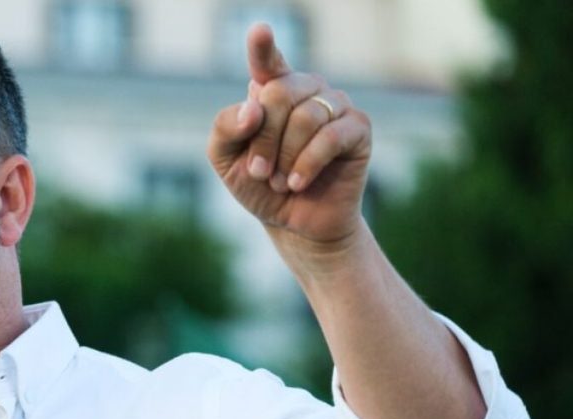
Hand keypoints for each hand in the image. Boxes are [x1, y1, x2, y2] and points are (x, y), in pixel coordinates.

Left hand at [207, 24, 371, 256]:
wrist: (294, 222)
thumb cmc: (260, 185)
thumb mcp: (226, 160)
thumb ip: (225, 128)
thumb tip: (253, 102)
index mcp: (272, 90)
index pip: (267, 62)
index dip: (263, 47)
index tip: (259, 30)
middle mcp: (306, 89)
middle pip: (278, 95)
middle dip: (263, 140)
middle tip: (261, 172)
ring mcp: (334, 104)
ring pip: (304, 117)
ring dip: (285, 157)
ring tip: (281, 181)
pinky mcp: (358, 128)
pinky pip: (330, 136)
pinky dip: (308, 164)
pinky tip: (298, 183)